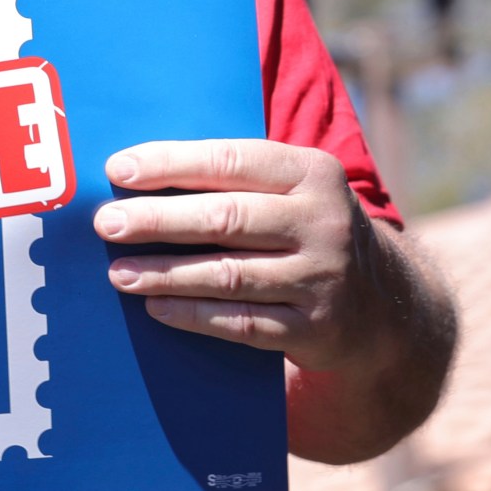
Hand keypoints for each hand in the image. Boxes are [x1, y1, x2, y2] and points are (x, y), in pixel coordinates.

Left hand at [95, 138, 389, 372]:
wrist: (383, 303)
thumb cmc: (302, 228)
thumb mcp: (289, 190)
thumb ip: (230, 176)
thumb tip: (133, 173)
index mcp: (312, 173)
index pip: (230, 161)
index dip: (171, 164)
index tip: (117, 169)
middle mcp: (324, 223)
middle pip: (226, 218)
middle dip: (158, 219)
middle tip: (107, 223)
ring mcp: (323, 278)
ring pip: (229, 274)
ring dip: (166, 273)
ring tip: (118, 272)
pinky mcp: (315, 328)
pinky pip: (242, 322)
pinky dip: (193, 315)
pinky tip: (155, 307)